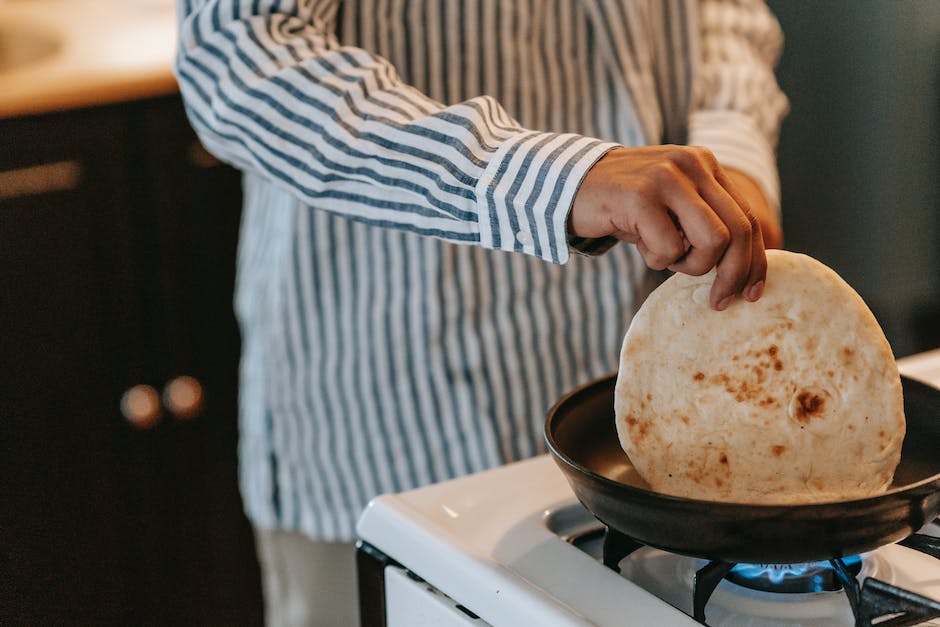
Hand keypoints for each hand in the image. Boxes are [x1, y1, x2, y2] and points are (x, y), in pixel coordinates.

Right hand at [569, 145, 764, 310]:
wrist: (567, 186)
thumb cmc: (622, 207)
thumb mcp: (670, 209)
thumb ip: (703, 224)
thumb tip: (742, 269)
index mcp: (705, 165)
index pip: (748, 218)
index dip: (756, 261)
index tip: (752, 293)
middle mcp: (692, 164)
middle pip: (740, 231)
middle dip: (733, 275)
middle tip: (718, 301)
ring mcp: (667, 177)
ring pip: (713, 240)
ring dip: (690, 264)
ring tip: (664, 257)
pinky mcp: (640, 195)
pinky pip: (669, 248)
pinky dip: (656, 259)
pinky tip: (638, 244)